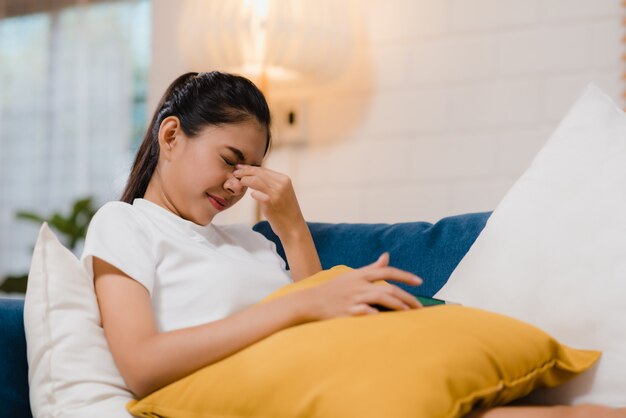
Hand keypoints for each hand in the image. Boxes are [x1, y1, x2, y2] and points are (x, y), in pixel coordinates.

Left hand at [233, 164, 303, 237]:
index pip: (263, 169)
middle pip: (258, 173)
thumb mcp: (283, 192)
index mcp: (284, 179)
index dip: (249, 168)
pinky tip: (251, 195)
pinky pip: (256, 194)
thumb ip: (272, 183)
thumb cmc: (286, 210)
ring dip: (244, 180)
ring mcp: (276, 194)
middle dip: (244, 172)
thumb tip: (255, 174)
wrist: (294, 227)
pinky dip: (252, 193)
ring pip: (255, 181)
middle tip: (235, 173)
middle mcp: (281, 185)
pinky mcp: (270, 205)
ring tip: (238, 182)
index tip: (240, 168)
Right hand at [299, 253, 423, 320]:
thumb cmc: (334, 289)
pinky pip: (364, 312)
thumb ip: (372, 268)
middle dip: (406, 297)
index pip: (386, 271)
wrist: (310, 302)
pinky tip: (386, 319)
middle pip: (387, 288)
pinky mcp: (346, 312)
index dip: (404, 276)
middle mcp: (358, 285)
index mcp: (360, 275)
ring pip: (379, 298)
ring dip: (396, 304)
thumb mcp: (352, 275)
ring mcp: (352, 299)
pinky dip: (376, 314)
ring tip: (409, 311)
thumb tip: (386, 256)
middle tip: (420, 306)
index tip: (420, 282)